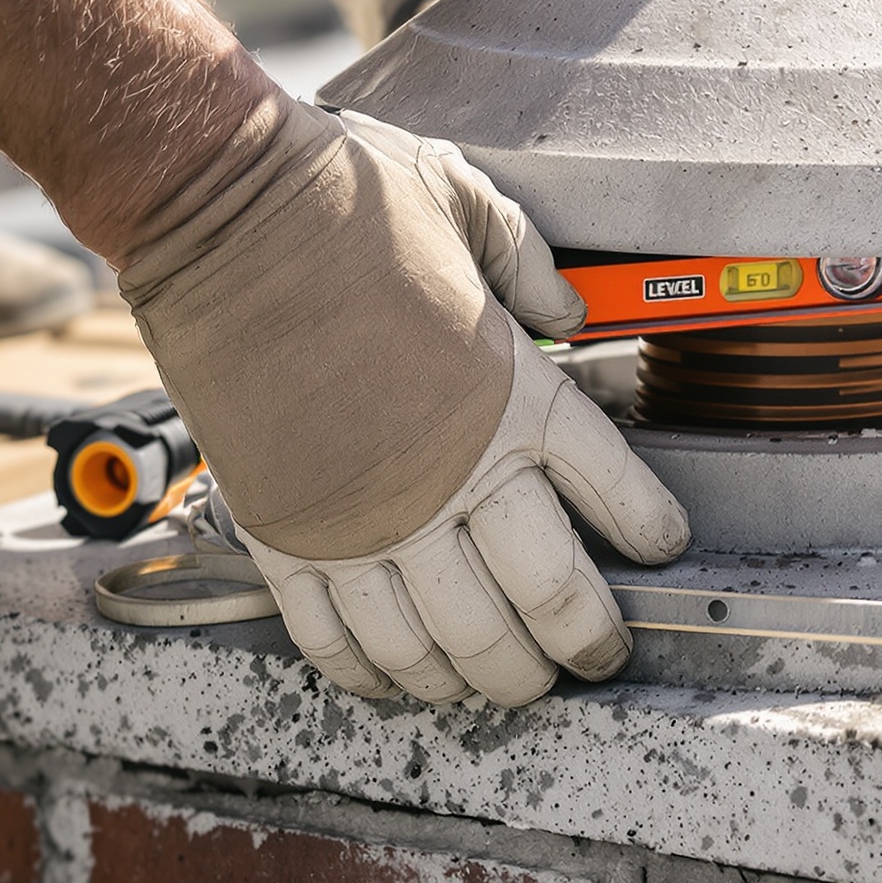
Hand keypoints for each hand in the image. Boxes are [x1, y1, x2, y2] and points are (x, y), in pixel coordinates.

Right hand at [120, 98, 688, 705]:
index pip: (617, 496)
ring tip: (511, 685)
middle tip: (597, 656)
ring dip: (489, 679)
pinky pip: (340, 641)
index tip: (661, 550)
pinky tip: (403, 681)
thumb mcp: (468, 203)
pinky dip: (378, 676)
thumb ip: (529, 266)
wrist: (219, 210)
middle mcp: (451, 474)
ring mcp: (365, 518)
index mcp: (514, 396)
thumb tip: (566, 303)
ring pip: (449, 646)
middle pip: (545, 600)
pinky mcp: (286, 535)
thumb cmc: (343, 197)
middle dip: (584, 643)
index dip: (648, 533)